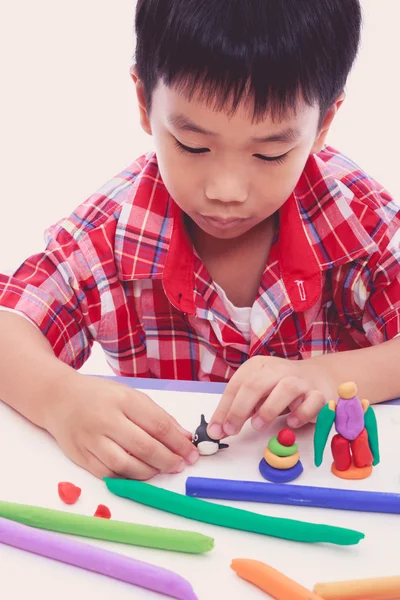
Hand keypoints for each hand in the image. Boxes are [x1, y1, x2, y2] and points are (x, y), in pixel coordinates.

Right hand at [43, 372, 198, 479]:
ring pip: (125, 465)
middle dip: (168, 460)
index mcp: (123, 400)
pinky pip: (108, 474)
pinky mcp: (80, 456)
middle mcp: (106, 419)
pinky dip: (127, 478)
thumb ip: (157, 416)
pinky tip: (139, 473)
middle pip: (144, 447)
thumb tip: (183, 438)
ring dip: (149, 472)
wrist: (59, 398)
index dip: (178, 442)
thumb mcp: (131, 396)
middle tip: (180, 465)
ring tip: (161, 469)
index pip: (158, 425)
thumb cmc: (101, 396)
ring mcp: (91, 439)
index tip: (191, 452)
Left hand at [207, 356, 334, 438]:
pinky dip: (301, 413)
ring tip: (258, 425)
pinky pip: (312, 401)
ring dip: (269, 409)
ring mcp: (300, 380)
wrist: (317, 377)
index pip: (236, 386)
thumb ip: (238, 410)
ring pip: (286, 388)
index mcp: (257, 366)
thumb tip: (218, 430)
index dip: (224, 409)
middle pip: (256, 385)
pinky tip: (292, 423)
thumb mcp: (255, 395)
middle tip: (232, 430)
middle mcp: (278, 369)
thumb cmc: (279, 388)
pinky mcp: (319, 393)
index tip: (216, 431)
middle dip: (240, 409)